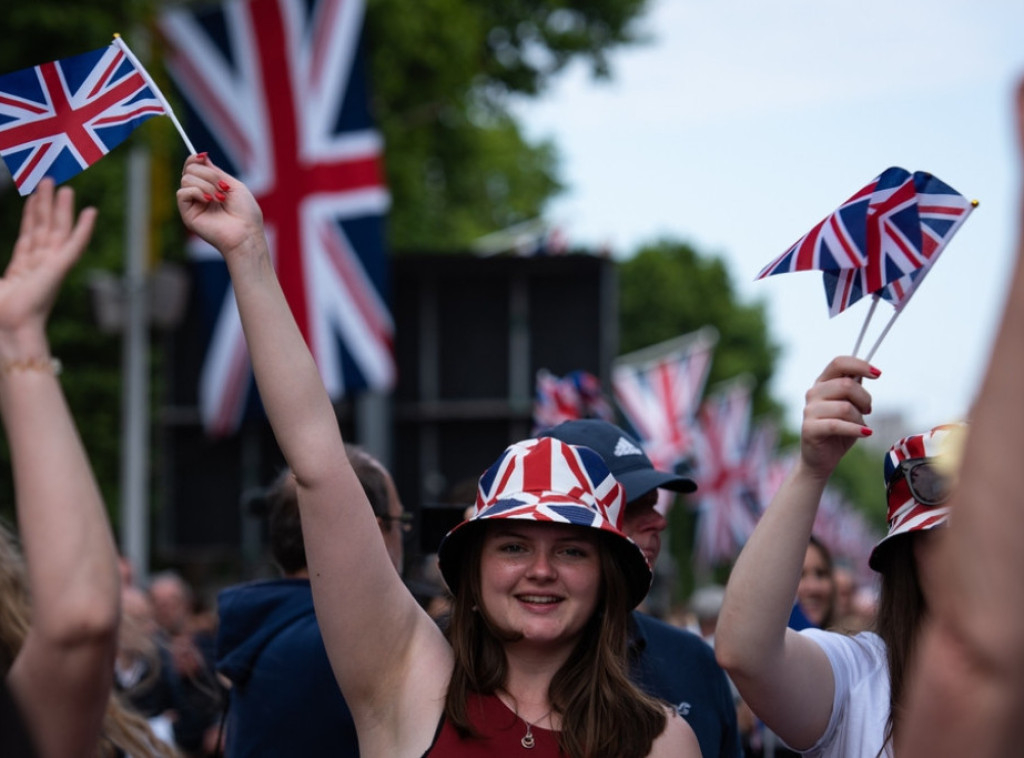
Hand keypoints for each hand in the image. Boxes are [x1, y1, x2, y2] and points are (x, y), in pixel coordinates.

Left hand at [0, 179, 95, 339]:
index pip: (28, 236)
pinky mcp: (61, 267)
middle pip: (44, 228)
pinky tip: (90, 211)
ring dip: (59, 207)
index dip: (30, 216)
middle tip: (47, 181)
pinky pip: (75, 243)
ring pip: (57, 229)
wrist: (10, 328)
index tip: (32, 198)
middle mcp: (39, 266)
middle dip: (45, 205)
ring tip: (61, 186)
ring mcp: (51, 266)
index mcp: (22, 271)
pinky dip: (84, 227)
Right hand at [176, 154, 263, 258]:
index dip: (195, 159)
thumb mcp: (234, 185)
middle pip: (189, 169)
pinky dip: (196, 192)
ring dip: (206, 184)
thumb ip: (216, 172)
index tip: (203, 156)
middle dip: (208, 173)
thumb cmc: (246, 213)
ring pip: (186, 179)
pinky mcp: (187, 214)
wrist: (246, 234)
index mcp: (210, 187)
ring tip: (220, 198)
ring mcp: (193, 204)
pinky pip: (182, 193)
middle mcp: (199, 195)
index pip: (194, 167)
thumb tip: (201, 157)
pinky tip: (209, 201)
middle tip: (223, 187)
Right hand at [799, 356, 877, 477]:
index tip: (878, 374)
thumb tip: (867, 372)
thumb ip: (854, 390)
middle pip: (846, 384)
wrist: (820, 459)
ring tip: (861, 427)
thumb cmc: (839, 431)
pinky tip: (865, 433)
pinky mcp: (809, 428)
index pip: (839, 363)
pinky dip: (856, 429)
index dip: (860, 365)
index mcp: (822, 383)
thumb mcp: (850, 406)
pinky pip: (837, 425)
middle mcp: (813, 393)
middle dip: (865, 398)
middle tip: (868, 410)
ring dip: (860, 418)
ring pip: (845, 407)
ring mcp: (809, 411)